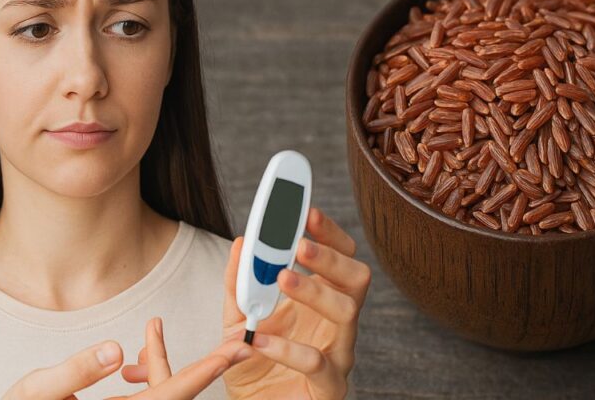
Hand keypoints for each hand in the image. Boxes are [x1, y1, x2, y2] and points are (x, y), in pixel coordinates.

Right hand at [4, 328, 251, 399]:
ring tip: (155, 327)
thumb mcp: (35, 393)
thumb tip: (116, 349)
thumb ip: (74, 372)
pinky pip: (143, 396)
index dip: (206, 371)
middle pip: (176, 392)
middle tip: (238, 341)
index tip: (235, 352)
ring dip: (163, 362)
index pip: (172, 394)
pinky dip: (144, 372)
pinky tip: (136, 352)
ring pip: (159, 392)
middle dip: (206, 365)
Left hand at [221, 206, 372, 399]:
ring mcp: (338, 354)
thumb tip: (239, 243)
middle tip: (300, 244)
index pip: (342, 256)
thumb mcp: (238, 319)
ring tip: (282, 278)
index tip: (308, 213)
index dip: (330, 233)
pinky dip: (288, 349)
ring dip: (315, 291)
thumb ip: (238, 284)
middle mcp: (337, 324)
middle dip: (331, 257)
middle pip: (357, 278)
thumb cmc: (255, 363)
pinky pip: (318, 364)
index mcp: (322, 300)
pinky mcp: (328, 387)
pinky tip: (260, 339)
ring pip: (347, 313)